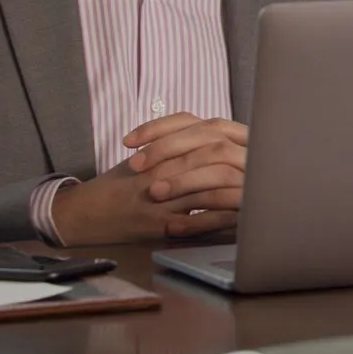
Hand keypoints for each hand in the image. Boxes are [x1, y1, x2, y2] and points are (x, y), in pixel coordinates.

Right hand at [49, 113, 247, 245]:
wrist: (80, 214)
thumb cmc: (119, 185)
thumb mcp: (146, 155)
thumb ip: (181, 142)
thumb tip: (231, 143)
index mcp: (163, 147)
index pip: (207, 130)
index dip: (238, 137)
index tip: (262, 146)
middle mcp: (162, 167)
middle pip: (215, 155)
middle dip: (247, 163)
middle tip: (272, 169)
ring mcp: (160, 196)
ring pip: (210, 187)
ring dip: (241, 192)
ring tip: (264, 194)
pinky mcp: (157, 224)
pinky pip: (198, 219)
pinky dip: (223, 219)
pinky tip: (242, 219)